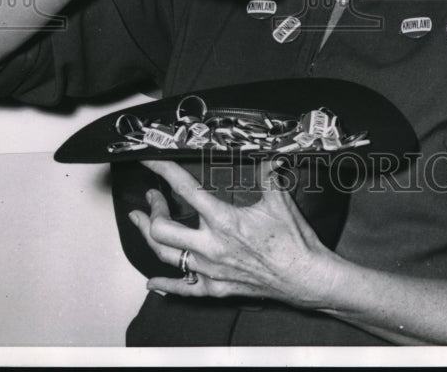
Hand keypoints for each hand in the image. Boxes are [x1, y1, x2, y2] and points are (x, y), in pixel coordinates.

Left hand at [128, 159, 335, 305]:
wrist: (305, 277)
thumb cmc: (293, 242)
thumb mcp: (280, 199)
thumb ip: (269, 174)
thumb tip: (269, 156)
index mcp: (223, 220)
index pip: (185, 189)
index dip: (163, 171)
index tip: (149, 162)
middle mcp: (210, 246)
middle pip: (162, 229)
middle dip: (152, 209)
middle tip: (152, 197)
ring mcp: (209, 270)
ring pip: (166, 255)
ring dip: (149, 238)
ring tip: (141, 223)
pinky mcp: (215, 288)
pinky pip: (183, 289)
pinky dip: (165, 285)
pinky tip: (153, 282)